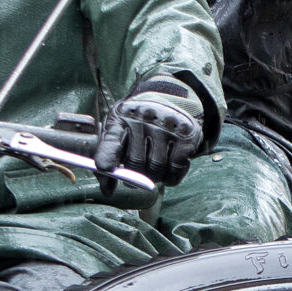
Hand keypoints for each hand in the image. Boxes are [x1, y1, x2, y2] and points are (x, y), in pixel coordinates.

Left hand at [97, 76, 204, 191]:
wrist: (168, 99)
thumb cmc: (136, 124)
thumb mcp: (118, 130)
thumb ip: (108, 156)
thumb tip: (107, 191)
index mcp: (121, 117)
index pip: (111, 140)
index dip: (107, 157)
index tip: (105, 168)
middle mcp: (144, 119)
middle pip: (135, 163)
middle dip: (134, 177)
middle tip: (136, 177)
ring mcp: (167, 127)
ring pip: (157, 169)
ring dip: (154, 178)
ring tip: (152, 171)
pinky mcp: (186, 136)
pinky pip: (176, 170)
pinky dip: (170, 178)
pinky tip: (167, 173)